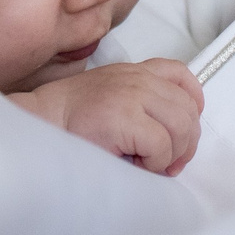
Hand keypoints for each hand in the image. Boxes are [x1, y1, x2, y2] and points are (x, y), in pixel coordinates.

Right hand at [12, 58, 204, 176]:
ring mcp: (132, 95)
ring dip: (170, 154)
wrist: (42, 123)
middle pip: (188, 110)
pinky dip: (155, 162)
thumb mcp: (112, 95)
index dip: (192, 106)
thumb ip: (142, 102)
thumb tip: (177, 138)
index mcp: (136, 71)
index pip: (182, 76)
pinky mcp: (125, 117)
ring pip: (182, 128)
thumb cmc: (72, 120)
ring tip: (146, 162)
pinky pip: (162, 145)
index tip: (183, 130)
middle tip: (165, 162)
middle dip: (184, 143)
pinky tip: (134, 162)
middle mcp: (138, 79)